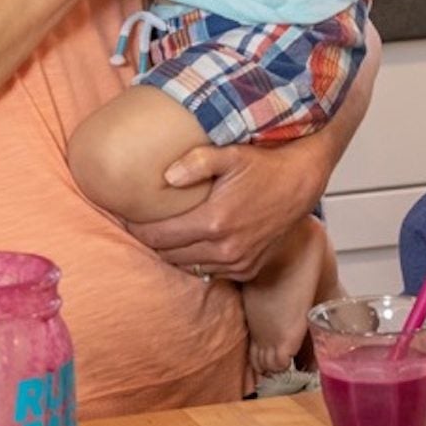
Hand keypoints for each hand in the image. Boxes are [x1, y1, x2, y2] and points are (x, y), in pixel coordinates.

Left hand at [126, 142, 328, 280]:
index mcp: (214, 222)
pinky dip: (197, 259)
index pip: (158, 237)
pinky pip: (210, 271)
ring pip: (187, 266)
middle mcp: (225, 249)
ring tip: (163, 232)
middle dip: (151, 241)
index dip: (136, 228)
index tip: (125, 215)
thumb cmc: (263, 165)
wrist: (300, 182)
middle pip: (168, 255)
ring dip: (172, 252)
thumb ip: (196, 161)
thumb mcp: (229, 154)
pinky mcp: (247, 269)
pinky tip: (192, 241)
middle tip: (139, 223)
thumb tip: (166, 176)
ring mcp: (237, 262)